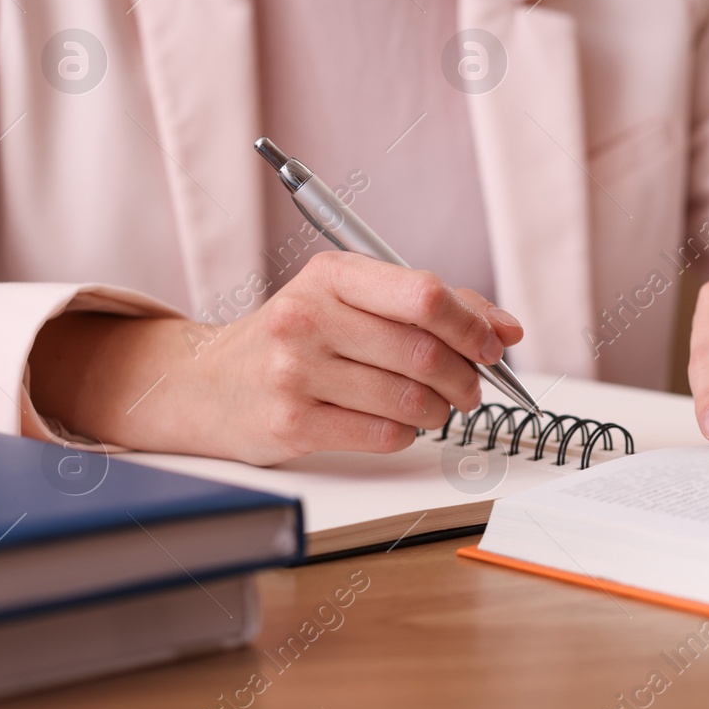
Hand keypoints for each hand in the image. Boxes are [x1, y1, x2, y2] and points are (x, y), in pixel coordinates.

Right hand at [28, 252, 522, 464]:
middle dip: (466, 377)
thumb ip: (428, 306)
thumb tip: (505, 328)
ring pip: (411, 399)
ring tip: (436, 408)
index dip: (473, 325)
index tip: (493, 345)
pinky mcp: (291, 423)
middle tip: (471, 387)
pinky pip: (385, 434)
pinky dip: (408, 433)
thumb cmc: (294, 337)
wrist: (204, 384)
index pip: (425, 296)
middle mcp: (309, 317)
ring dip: (441, 410)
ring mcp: (296, 372)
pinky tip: (397, 424)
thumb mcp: (350, 300)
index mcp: (332, 274)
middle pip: (426, 353)